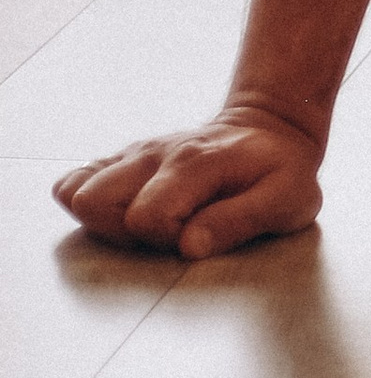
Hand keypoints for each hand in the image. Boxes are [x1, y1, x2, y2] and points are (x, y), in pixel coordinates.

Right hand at [52, 109, 323, 260]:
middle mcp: (156, 154)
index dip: (166, 240)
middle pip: (94, 202)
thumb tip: (189, 247)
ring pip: (77, 192)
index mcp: (194, 164)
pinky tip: (125, 210)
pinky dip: (88, 203)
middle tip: (165, 232)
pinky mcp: (124, 159)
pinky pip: (76, 181)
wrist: (272, 130)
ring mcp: (136, 154)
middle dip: (123, 233)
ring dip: (104, 220)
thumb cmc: (281, 172)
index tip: (195, 234)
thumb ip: (239, 222)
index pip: (145, 217)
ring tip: (147, 222)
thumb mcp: (286, 199)